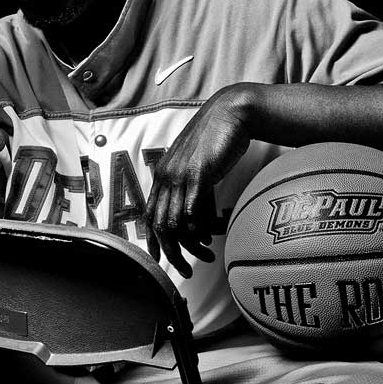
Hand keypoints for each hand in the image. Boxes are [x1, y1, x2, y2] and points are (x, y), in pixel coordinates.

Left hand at [145, 84, 254, 277]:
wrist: (232, 113)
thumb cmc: (219, 139)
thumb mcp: (201, 167)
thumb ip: (195, 191)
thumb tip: (196, 222)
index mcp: (164, 173)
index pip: (150, 214)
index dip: (153, 240)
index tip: (159, 260)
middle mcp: (167, 175)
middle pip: (159, 224)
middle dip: (170, 253)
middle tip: (185, 271)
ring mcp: (181, 175)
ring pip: (174, 222)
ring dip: (188, 247)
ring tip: (204, 259)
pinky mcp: (198, 173)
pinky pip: (191, 209)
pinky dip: (197, 230)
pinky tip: (207, 240)